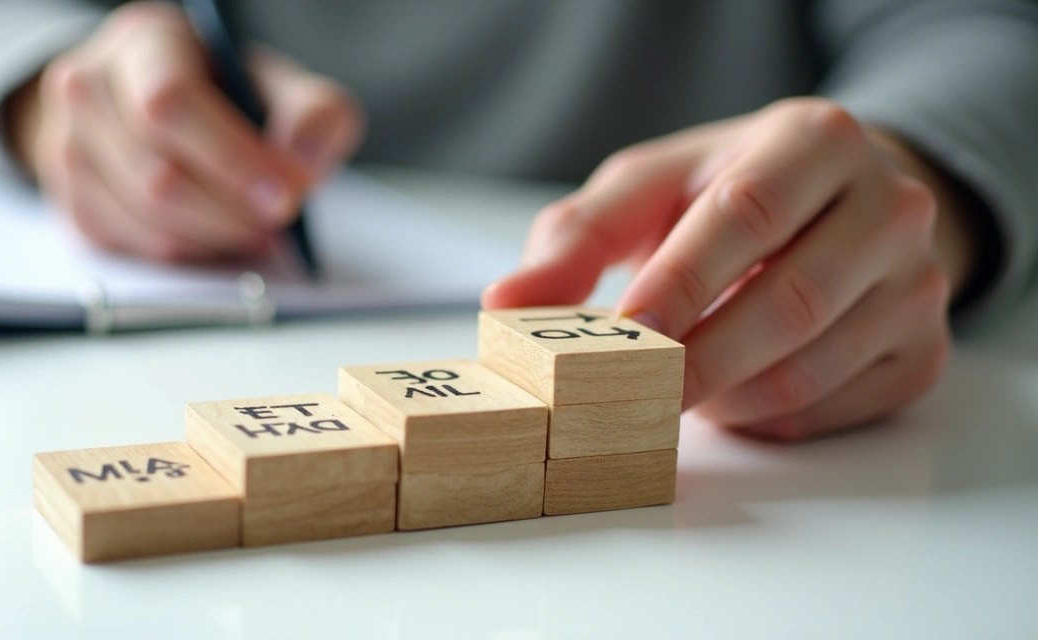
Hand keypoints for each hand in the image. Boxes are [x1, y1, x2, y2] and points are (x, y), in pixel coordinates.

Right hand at [5, 2, 363, 261]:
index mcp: (145, 42)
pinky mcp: (73, 202)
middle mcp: (89, 86)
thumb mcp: (283, 88)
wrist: (165, 113)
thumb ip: (315, 116)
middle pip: (159, 175)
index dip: (231, 158)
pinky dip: (192, 249)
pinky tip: (216, 228)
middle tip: (278, 217)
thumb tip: (300, 164)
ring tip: (254, 222)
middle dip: (233, 210)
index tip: (285, 193)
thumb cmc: (228, 98)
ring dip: (217, 235)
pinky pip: (138, 247)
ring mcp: (68, 146)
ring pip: (149, 220)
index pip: (170, 102)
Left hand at [485, 98, 977, 440]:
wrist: (835, 205)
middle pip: (789, 302)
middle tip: (628, 392)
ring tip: (669, 388)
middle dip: (696, 359)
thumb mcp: (646, 190)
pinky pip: (827, 412)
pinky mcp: (921, 354)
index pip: (746, 215)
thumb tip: (506, 305)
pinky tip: (725, 395)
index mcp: (815, 142)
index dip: (680, 282)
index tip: (622, 331)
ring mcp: (918, 285)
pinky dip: (758, 420)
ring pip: (808, 369)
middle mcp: (888, 208)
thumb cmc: (725, 194)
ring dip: (722, 397)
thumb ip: (575, 237)